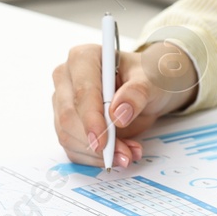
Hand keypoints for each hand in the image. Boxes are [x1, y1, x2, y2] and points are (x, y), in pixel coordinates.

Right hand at [51, 41, 197, 168]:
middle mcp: (67, 78)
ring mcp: (64, 102)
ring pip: (68, 136)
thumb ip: (137, 93)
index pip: (82, 92)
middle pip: (69, 117)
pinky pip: (73, 148)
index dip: (91, 118)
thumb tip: (119, 113)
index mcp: (84, 58)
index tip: (104, 141)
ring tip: (128, 153)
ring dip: (97, 153)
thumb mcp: (152, 80)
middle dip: (97, 142)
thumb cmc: (148, 76)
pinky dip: (94, 158)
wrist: (150, 88)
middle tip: (124, 154)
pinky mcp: (67, 123)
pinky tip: (118, 154)